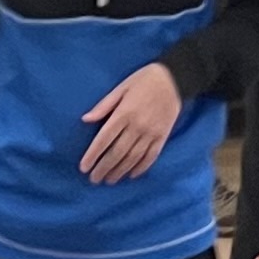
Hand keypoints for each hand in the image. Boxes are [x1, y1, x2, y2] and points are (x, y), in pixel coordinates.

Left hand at [79, 62, 186, 183]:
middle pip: (117, 152)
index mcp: (124, 113)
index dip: (93, 155)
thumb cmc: (144, 80)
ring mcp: (151, 133)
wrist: (175, 78)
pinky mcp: (163, 136)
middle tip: (94, 179)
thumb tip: (85, 119)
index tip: (84, 168)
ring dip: (119, 171)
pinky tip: (131, 175)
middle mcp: (137, 126)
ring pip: (133, 157)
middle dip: (104, 168)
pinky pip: (151, 156)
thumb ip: (104, 105)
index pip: (104, 139)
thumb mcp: (121, 87)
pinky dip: (141, 168)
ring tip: (109, 180)